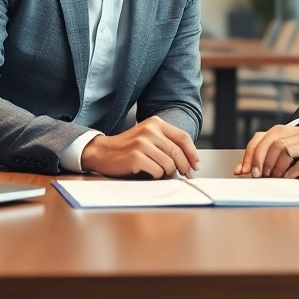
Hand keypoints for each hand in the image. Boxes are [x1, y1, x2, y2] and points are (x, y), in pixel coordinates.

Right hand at [80, 116, 200, 178]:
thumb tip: (189, 162)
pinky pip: (157, 171)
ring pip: (168, 164)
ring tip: (158, 171)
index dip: (192, 153)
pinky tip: (147, 172)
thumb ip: (167, 143)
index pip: (183, 137)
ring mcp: (142, 142)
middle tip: (185, 175)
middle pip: (177, 152)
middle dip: (184, 167)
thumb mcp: (148, 137)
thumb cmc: (128, 148)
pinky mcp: (135, 156)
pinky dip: (156, 176)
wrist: (102, 152)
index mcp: (156, 123)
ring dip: (167, 172)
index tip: (196, 165)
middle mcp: (150, 130)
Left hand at [235, 124, 298, 177]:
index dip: (252, 152)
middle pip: (272, 143)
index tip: (244, 169)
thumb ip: (290, 153)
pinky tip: (287, 179)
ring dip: (273, 166)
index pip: (266, 136)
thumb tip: (265, 168)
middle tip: (256, 175)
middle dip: (259, 160)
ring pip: (284, 150)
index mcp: (296, 131)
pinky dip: (291, 172)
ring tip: (271, 178)